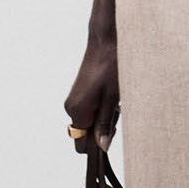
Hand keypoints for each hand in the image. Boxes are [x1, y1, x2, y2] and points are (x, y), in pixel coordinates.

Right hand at [63, 28, 120, 152]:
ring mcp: (74, 100)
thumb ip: (105, 124)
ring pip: (90, 123)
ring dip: (104, 119)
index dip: (97, 145)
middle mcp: (71, 108)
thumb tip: (102, 146)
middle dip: (103, 131)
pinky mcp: (80, 94)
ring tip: (116, 101)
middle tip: (117, 112)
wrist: (107, 40)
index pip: (82, 145)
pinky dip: (102, 110)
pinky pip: (90, 112)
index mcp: (77, 111)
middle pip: (86, 135)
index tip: (112, 132)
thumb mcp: (113, 98)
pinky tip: (112, 97)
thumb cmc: (112, 66)